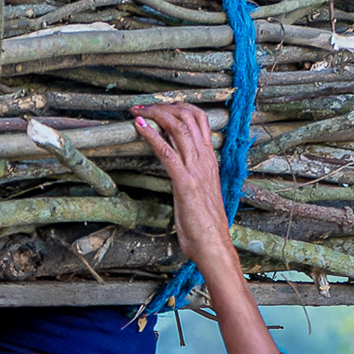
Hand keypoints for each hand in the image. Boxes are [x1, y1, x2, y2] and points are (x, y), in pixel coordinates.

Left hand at [133, 101, 232, 265]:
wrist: (215, 247)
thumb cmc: (206, 228)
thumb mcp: (199, 196)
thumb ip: (191, 180)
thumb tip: (179, 173)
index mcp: (210, 162)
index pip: (199, 122)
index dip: (179, 109)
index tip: (160, 107)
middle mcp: (205, 161)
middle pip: (190, 117)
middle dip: (165, 106)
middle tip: (144, 106)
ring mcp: (196, 170)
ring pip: (179, 128)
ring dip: (156, 115)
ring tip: (138, 110)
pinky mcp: (185, 183)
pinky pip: (167, 152)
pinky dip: (151, 135)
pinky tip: (139, 126)